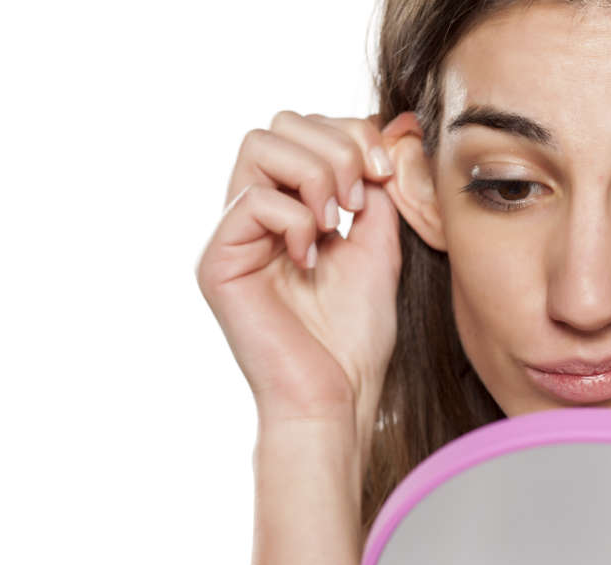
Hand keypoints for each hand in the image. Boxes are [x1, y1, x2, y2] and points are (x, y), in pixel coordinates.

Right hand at [196, 110, 404, 465]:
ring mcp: (232, 234)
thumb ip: (377, 189)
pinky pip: (252, 199)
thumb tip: (393, 127)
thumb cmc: (355, 336)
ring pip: (259, 144)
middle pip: (280, 123)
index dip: (352, 132)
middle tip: (361, 199)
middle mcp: (254, 213)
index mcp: (290, 206)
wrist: (338, 395)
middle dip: (337, 147)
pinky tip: (312, 258)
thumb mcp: (380, 246)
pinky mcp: (218, 260)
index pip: (306, 127)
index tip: (386, 171)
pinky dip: (296, 219)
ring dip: (317, 173)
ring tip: (337, 223)